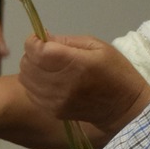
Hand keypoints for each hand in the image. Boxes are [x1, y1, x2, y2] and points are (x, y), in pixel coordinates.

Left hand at [19, 34, 149, 137]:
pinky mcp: (53, 111)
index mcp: (75, 63)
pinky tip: (49, 81)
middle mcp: (61, 83)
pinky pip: (31, 92)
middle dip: (32, 54)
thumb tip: (44, 37)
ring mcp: (55, 100)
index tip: (43, 40)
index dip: (34, 41)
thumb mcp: (98, 46)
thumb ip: (67, 41)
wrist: (123, 108)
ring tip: (47, 67)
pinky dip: (34, 84)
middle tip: (46, 53)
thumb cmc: (115, 72)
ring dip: (31, 69)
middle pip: (27, 64)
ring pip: (25, 78)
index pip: (36, 50)